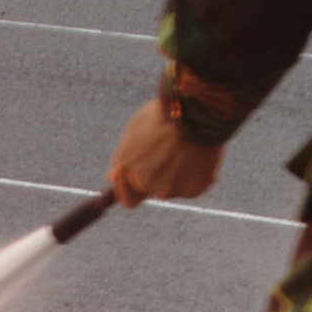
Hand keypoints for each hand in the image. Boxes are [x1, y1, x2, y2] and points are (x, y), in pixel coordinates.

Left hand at [106, 96, 223, 205]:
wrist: (194, 111)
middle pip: (152, 192)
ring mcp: (169, 189)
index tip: (147, 180)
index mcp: (126, 170)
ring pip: (174, 189)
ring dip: (179, 176)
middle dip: (159, 179)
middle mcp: (144, 184)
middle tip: (171, 155)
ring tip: (186, 149)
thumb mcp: (135, 131)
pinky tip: (200, 155)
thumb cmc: (163, 115)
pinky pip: (193, 187)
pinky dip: (196, 177)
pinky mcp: (191, 190)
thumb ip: (125, 158)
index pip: (128, 200)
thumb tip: (112, 177)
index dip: (136, 191)